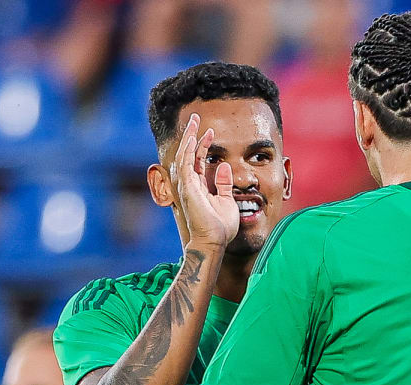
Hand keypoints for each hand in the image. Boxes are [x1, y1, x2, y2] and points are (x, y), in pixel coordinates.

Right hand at [170, 112, 237, 249]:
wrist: (215, 241)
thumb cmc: (220, 226)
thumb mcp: (226, 200)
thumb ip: (223, 183)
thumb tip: (223, 166)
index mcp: (199, 186)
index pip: (198, 160)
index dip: (202, 145)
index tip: (211, 132)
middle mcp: (190, 183)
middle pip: (187, 153)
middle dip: (191, 135)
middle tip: (195, 117)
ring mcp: (187, 185)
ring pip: (184, 154)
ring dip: (188, 137)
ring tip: (194, 120)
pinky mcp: (187, 187)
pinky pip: (185, 163)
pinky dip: (188, 149)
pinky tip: (192, 137)